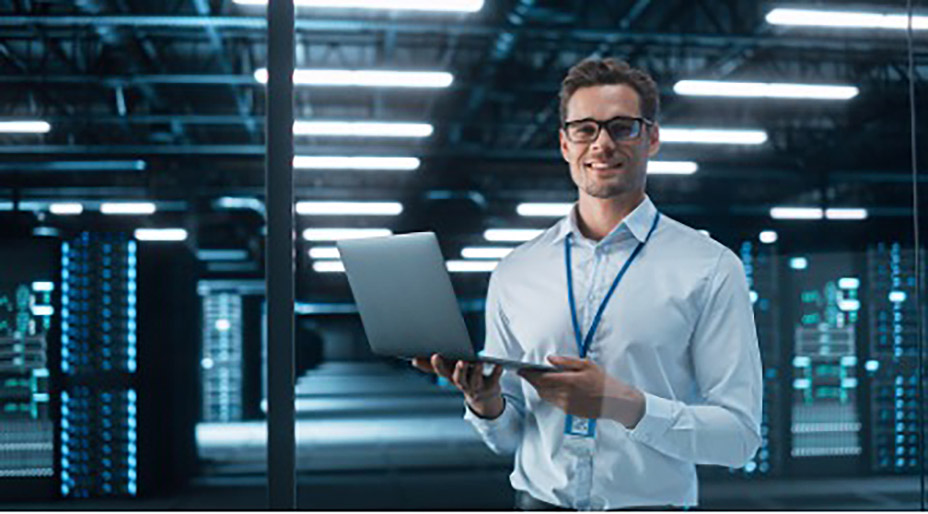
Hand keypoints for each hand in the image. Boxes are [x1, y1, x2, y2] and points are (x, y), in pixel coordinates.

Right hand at [411, 354, 504, 418]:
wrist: (483, 398)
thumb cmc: (463, 379)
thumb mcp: (449, 372)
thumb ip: (432, 366)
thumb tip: (413, 359)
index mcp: (452, 378)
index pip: (443, 372)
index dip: (438, 365)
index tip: (435, 355)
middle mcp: (463, 384)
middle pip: (458, 378)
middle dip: (458, 370)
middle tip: (460, 361)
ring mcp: (477, 386)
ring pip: (475, 380)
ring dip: (476, 371)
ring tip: (477, 362)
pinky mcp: (491, 386)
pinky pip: (494, 379)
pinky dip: (496, 372)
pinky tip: (498, 364)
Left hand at [518, 356, 644, 427]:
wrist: (615, 401)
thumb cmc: (603, 381)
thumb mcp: (587, 365)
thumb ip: (566, 362)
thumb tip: (550, 359)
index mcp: (569, 381)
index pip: (541, 378)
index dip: (528, 373)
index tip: (520, 369)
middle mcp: (565, 395)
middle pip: (540, 388)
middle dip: (532, 380)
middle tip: (526, 372)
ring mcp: (566, 405)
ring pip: (545, 396)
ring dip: (539, 387)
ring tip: (537, 379)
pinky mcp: (569, 411)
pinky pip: (553, 402)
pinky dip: (549, 394)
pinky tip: (551, 388)